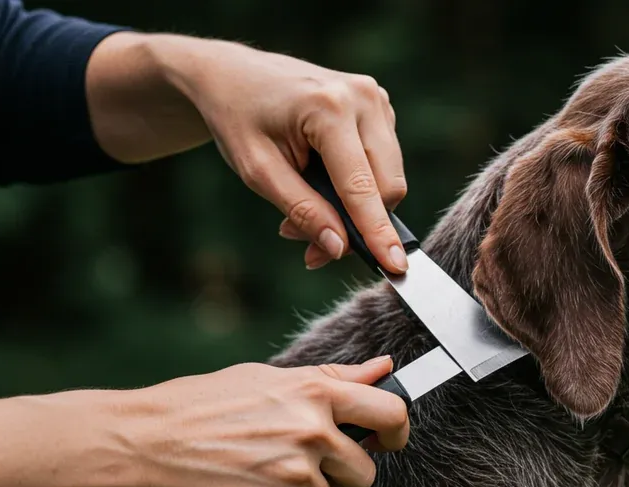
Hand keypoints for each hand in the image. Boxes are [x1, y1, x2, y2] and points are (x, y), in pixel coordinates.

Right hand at [123, 356, 408, 486]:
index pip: (391, 413)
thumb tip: (382, 370)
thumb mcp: (270, 378)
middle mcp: (313, 432)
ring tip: (258, 472)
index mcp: (315, 393)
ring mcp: (296, 474)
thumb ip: (334, 378)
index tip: (387, 443)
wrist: (146, 441)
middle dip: (338, 474)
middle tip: (297, 463)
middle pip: (364, 473)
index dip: (397, 433)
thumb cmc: (202, 405)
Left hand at [158, 38, 408, 272]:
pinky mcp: (379, 106)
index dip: (377, 232)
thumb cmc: (238, 119)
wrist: (232, 75)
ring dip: (357, 206)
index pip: (361, 186)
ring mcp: (375, 98)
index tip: (396, 268)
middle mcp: (363, 98)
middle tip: (312, 246)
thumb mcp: (258, 172)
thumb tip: (338, 248)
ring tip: (309, 205)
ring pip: (389, 177)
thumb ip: (302, 210)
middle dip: (358, 224)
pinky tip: (324, 178)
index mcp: (329, 109)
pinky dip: (360, 184)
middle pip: (387, 185)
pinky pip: (384, 162)